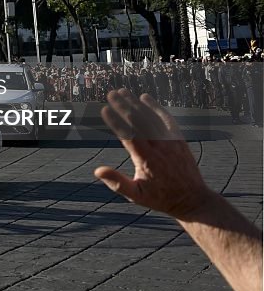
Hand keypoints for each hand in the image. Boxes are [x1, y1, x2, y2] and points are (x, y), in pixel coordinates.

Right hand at [94, 89, 212, 220]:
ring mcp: (172, 142)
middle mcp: (161, 148)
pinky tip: (145, 98)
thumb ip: (117, 182)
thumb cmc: (161, 198)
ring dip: (137, 103)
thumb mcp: (136, 195)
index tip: (104, 109)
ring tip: (123, 92)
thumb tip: (97, 170)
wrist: (193, 199)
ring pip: (152, 117)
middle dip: (124, 106)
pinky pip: (167, 119)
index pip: (129, 136)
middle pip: (140, 121)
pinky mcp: (179, 140)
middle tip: (111, 93)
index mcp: (147, 160)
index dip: (116, 121)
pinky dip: (156, 107)